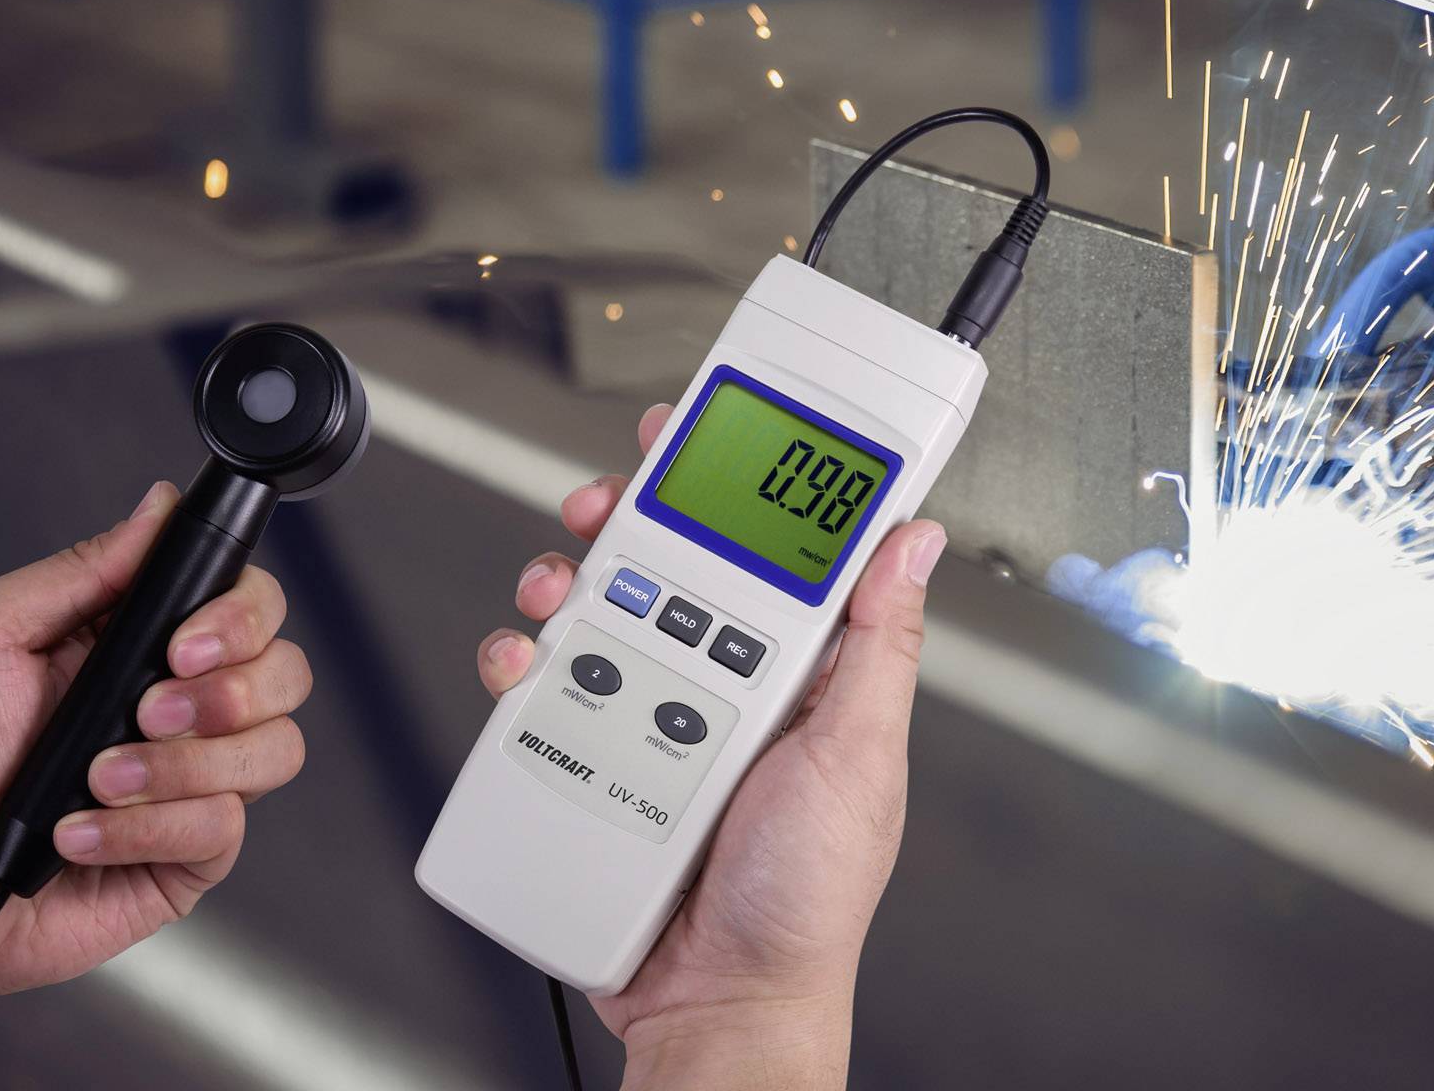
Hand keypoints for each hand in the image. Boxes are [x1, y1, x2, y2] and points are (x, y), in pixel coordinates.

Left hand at [0, 480, 312, 1006]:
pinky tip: (82, 832)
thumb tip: (159, 505)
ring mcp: (199, 779)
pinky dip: (145, 830)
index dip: (240, 615)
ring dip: (182, 767)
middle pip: (287, 669)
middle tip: (147, 712)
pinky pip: (224, 826)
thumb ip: (80, 569)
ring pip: (274, 749)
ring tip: (98, 781)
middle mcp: (187, 705)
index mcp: (146, 642)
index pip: (249, 601)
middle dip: (227, 692)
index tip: (183, 644)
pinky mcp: (195, 850)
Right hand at [475, 405, 946, 1085]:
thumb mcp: (860, 757)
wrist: (723, 1002)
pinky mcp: (593, 760)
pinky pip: (543, 697)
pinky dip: (519, 669)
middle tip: (606, 499)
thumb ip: (879, 647)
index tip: (705, 431)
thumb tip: (915, 542)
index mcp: (799, 672)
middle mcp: (725, 684)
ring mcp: (655, 719)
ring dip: (564, 583)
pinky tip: (524, 666)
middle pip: (666, 566)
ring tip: (558, 589)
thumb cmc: (806, 899)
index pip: (769, 553)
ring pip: (596, 616)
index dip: (738, 485)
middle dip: (627, 518)